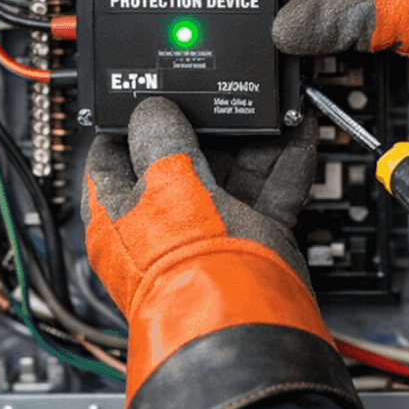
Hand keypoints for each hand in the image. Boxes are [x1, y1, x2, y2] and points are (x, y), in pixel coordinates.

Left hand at [82, 96, 375, 408]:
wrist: (244, 324)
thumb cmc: (187, 269)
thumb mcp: (165, 183)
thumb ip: (161, 137)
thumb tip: (154, 109)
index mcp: (117, 212)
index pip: (111, 151)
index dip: (130, 115)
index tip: (152, 84)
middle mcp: (162, 221)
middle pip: (181, 155)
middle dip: (206, 120)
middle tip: (221, 85)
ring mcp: (210, 229)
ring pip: (231, 168)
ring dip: (252, 135)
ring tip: (269, 100)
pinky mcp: (254, 237)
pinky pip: (269, 188)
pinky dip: (285, 159)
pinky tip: (297, 129)